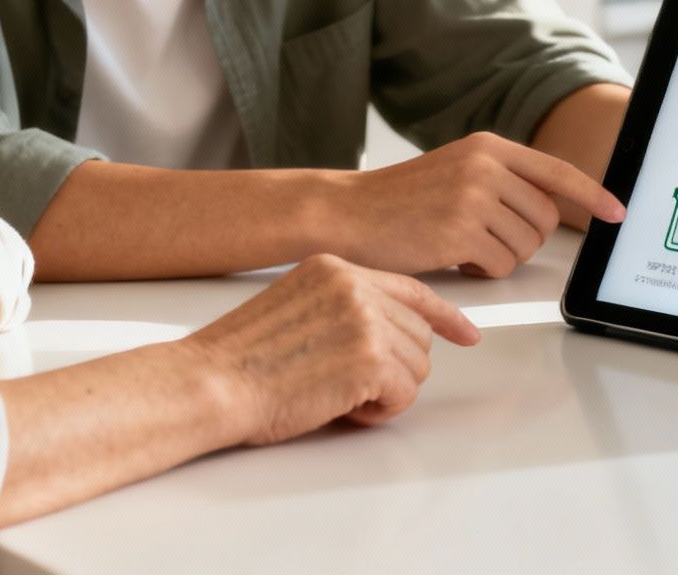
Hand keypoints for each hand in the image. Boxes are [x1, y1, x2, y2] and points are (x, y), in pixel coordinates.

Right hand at [182, 254, 479, 444]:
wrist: (210, 383)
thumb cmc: (241, 360)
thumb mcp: (296, 308)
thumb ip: (343, 309)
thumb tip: (392, 337)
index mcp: (334, 267)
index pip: (409, 287)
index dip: (444, 315)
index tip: (467, 332)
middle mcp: (355, 284)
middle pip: (418, 333)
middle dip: (395, 368)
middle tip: (349, 386)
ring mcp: (365, 318)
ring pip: (417, 365)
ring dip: (386, 391)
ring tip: (336, 394)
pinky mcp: (370, 357)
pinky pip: (405, 393)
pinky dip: (379, 410)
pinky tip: (340, 406)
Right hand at [322, 132, 625, 277]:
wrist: (345, 212)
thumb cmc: (399, 200)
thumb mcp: (455, 170)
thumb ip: (500, 179)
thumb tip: (551, 207)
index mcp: (488, 147)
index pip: (557, 171)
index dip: (593, 194)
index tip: (618, 211)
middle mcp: (486, 166)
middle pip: (546, 220)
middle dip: (523, 240)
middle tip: (485, 240)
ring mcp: (474, 197)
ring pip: (525, 247)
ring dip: (500, 258)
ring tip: (461, 245)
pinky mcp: (460, 231)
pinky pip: (499, 266)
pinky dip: (481, 271)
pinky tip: (451, 257)